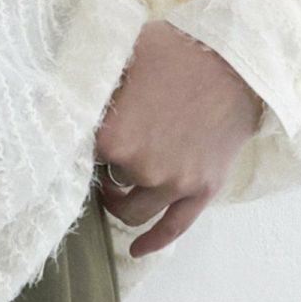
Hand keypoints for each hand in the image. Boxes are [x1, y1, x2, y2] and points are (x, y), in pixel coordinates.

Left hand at [95, 19, 265, 257]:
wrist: (236, 62)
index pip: (80, 152)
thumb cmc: (175, 51)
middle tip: (106, 153)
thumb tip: (63, 87)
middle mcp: (140, 167)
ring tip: (116, 189)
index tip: (83, 136)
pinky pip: (173, 228)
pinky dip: (152, 242)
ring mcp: (173, 183)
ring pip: (133, 210)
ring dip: (121, 202)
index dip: (82, 142)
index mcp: (112, 136)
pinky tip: (136, 250)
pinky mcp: (202, 190)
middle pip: (108, 178)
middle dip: (106, 166)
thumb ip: (93, 80)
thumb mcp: (122, 54)